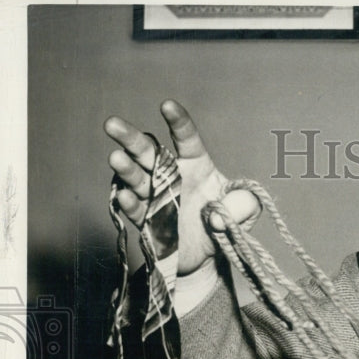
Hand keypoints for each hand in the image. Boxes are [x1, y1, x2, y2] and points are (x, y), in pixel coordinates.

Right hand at [104, 100, 258, 274]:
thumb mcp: (246, 208)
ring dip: (126, 169)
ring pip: (136, 178)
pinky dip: (130, 204)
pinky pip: (137, 211)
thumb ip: (246, 203)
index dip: (178, 122)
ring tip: (116, 158)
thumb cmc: (227, 220)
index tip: (167, 105)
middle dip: (130, 138)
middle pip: (147, 152)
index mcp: (196, 164)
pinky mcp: (149, 221)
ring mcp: (157, 197)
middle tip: (112, 124)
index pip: (186, 138)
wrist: (211, 253)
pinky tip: (125, 196)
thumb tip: (217, 217)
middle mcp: (171, 175)